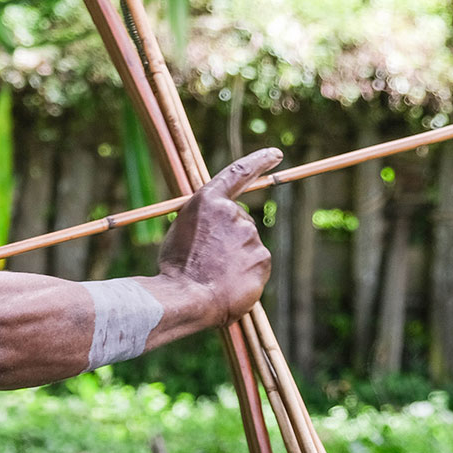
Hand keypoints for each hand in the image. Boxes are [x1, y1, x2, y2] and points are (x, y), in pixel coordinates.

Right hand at [157, 148, 279, 325]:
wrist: (186, 298)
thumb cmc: (177, 268)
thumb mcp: (182, 231)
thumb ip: (205, 222)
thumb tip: (218, 229)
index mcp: (208, 201)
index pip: (239, 172)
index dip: (259, 161)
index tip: (276, 155)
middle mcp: (233, 213)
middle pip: (239, 221)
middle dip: (229, 239)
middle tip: (208, 260)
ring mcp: (250, 236)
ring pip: (247, 246)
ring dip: (235, 259)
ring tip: (214, 276)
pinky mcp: (262, 258)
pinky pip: (256, 265)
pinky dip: (246, 274)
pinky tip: (228, 284)